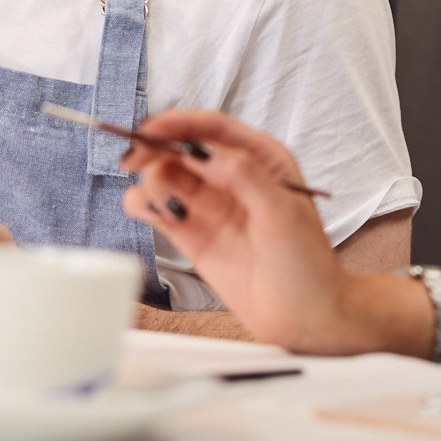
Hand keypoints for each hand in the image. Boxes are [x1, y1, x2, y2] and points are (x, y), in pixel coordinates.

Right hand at [120, 109, 361, 352]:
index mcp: (261, 158)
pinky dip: (143, 204)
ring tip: (167, 208)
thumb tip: (202, 152)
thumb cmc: (307, 263)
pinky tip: (154, 213)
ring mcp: (209, 205)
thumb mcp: (282, 212)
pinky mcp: (191, 233)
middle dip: (154, 148)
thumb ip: (244, 176)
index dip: (177, 123)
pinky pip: (156, 207)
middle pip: (180, 147)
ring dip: (152, 182)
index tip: (150, 130)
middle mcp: (231, 176)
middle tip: (133, 160)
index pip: (212, 128)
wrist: (305, 317)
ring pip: (163, 175)